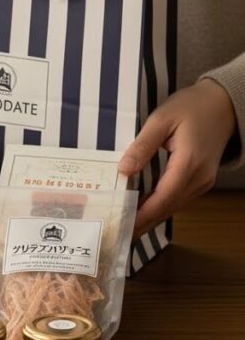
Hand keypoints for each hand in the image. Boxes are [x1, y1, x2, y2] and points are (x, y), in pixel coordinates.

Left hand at [119, 78, 236, 236]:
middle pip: (167, 208)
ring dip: (150, 219)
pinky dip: (159, 208)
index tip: (122, 226)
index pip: (162, 198)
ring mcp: (202, 181)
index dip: (141, 215)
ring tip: (124, 228)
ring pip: (173, 207)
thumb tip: (124, 170)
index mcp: (188, 163)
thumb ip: (142, 146)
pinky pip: (177, 199)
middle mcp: (199, 178)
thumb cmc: (191, 108)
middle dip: (142, 224)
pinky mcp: (200, 180)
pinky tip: (141, 212)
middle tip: (117, 235)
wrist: (222, 103)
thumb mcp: (161, 119)